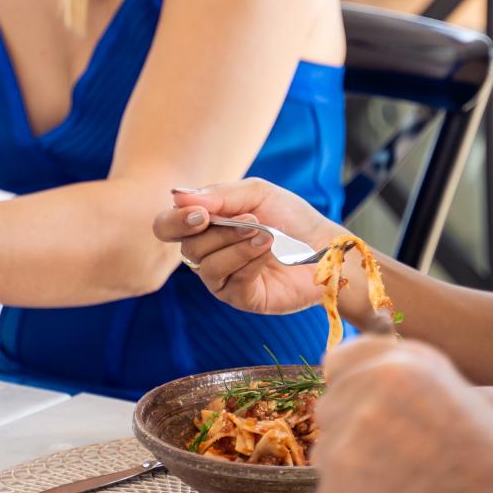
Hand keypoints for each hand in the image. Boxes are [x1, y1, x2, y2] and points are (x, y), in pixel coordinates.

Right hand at [153, 180, 339, 315]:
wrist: (325, 245)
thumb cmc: (290, 217)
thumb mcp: (256, 194)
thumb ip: (219, 195)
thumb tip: (176, 195)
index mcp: (205, 226)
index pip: (167, 226)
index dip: (176, 221)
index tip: (201, 214)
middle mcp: (207, 254)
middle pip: (187, 247)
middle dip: (217, 232)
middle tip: (250, 220)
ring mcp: (223, 279)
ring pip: (206, 267)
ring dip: (236, 246)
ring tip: (265, 234)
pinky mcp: (241, 298)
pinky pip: (231, 281)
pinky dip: (249, 261)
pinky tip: (268, 249)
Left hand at [313, 339, 492, 492]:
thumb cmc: (487, 465)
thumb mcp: (456, 400)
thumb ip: (408, 386)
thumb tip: (367, 389)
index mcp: (408, 360)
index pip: (343, 359)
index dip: (345, 387)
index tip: (352, 407)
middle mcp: (378, 379)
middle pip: (331, 405)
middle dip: (349, 437)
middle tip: (384, 463)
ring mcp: (356, 420)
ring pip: (326, 449)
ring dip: (349, 474)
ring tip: (391, 489)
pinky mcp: (343, 463)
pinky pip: (326, 490)